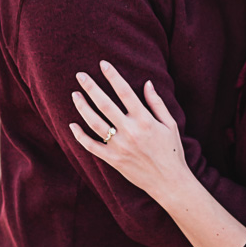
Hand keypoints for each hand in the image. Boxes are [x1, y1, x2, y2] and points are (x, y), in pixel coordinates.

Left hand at [69, 62, 186, 203]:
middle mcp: (130, 132)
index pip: (125, 92)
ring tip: (74, 94)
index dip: (113, 76)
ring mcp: (119, 147)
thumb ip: (157, 103)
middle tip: (80, 75)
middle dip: (91, 88)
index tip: (103, 64)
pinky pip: (92, 147)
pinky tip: (72, 125)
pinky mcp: (113, 160)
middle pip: (105, 105)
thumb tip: (147, 82)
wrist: (169, 182)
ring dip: (83, 108)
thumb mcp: (170, 124)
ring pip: (95, 124)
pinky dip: (80, 136)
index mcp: (145, 120)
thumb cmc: (172, 151)